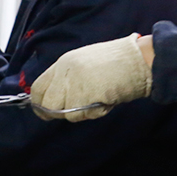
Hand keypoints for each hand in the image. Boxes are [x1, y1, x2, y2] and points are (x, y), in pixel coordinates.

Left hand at [30, 34, 152, 121]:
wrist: (138, 60)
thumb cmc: (117, 62)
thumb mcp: (84, 63)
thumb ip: (67, 78)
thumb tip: (54, 98)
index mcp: (63, 63)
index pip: (38, 88)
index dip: (39, 103)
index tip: (44, 111)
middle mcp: (64, 73)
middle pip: (47, 104)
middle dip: (54, 113)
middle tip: (70, 112)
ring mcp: (73, 85)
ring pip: (64, 113)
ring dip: (79, 112)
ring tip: (96, 99)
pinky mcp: (84, 97)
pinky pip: (80, 115)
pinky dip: (91, 113)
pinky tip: (104, 100)